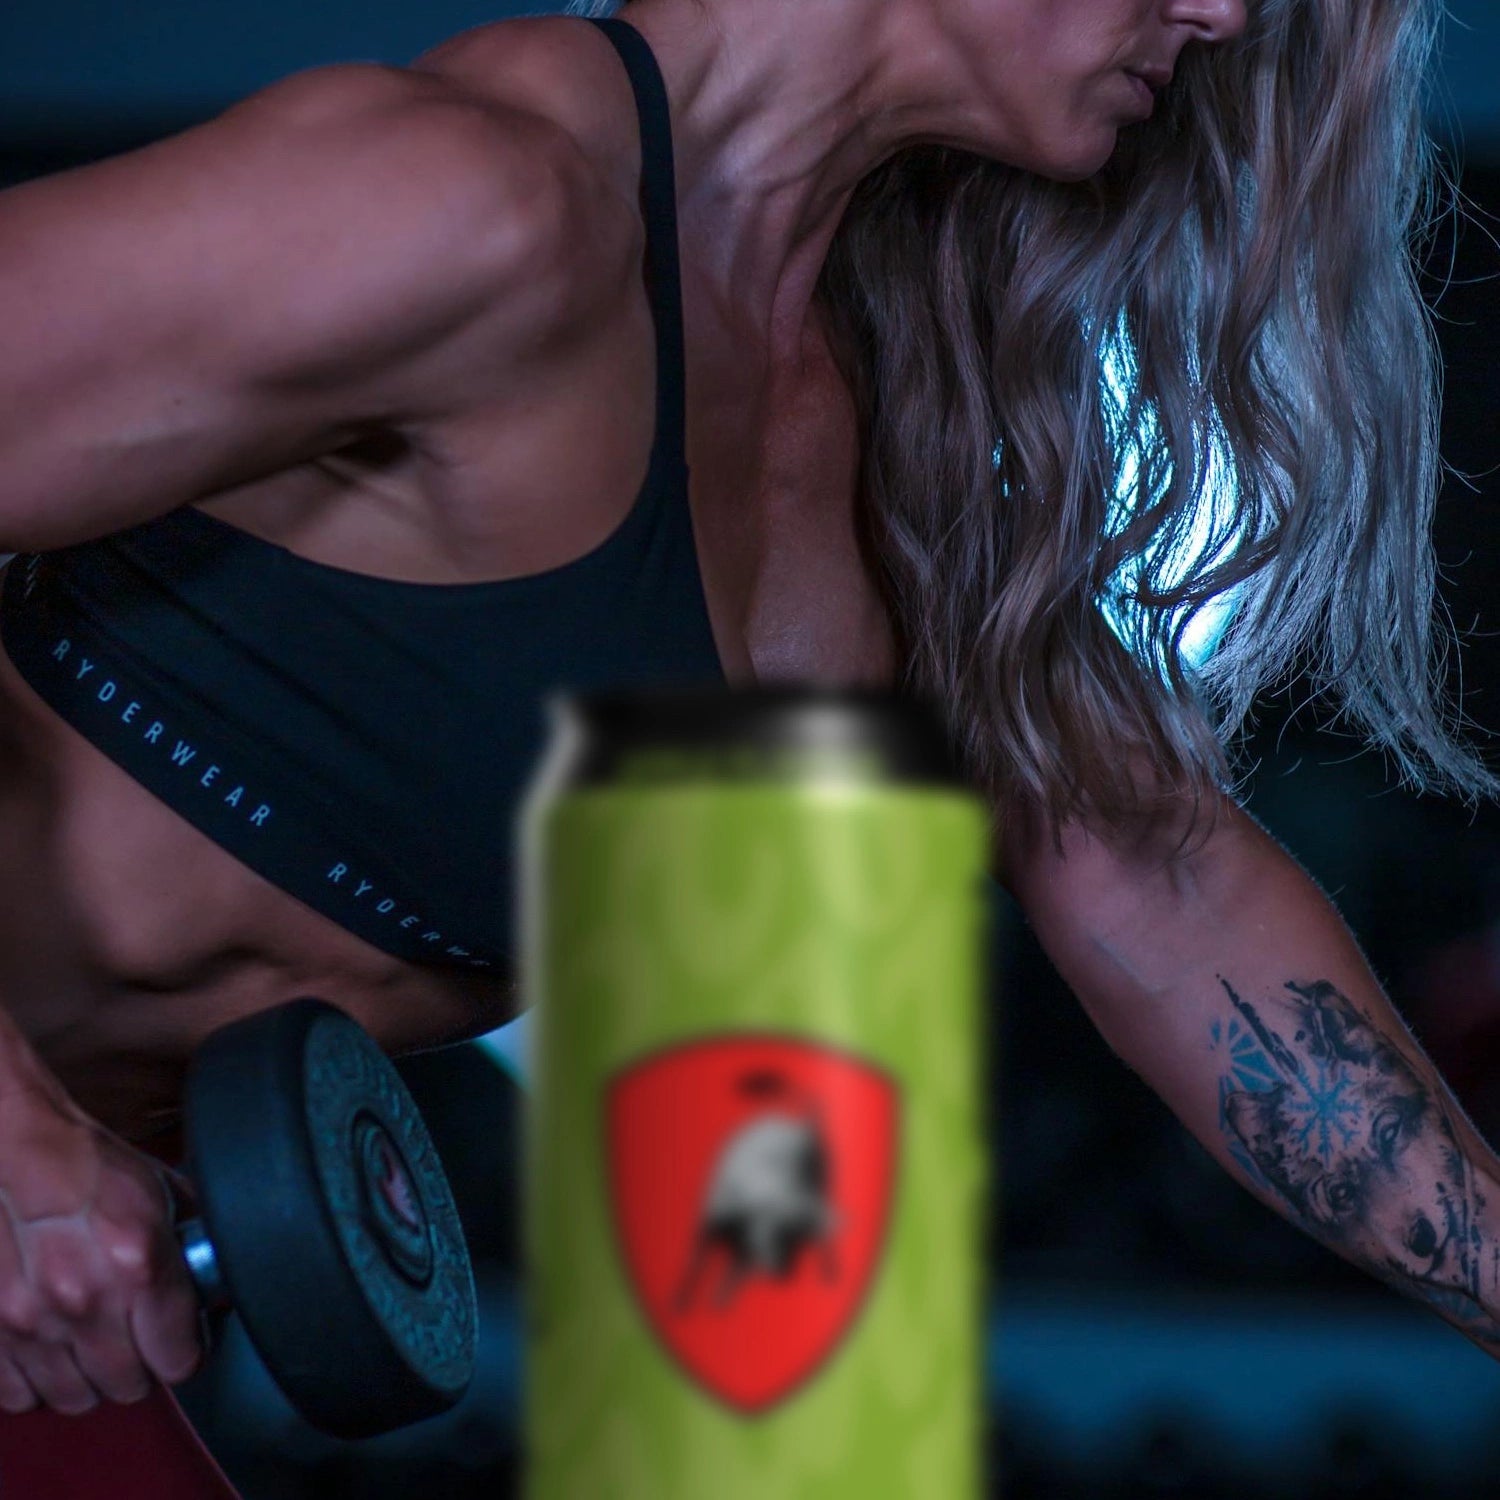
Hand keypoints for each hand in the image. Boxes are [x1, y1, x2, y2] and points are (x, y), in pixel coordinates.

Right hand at [0, 1068, 202, 1413]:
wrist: (15, 1151)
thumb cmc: (90, 1168)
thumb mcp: (163, 1195)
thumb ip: (192, 1245)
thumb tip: (216, 1282)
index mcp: (140, 1264)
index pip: (179, 1360)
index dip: (184, 1352)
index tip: (181, 1340)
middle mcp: (86, 1302)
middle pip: (129, 1387)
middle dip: (140, 1367)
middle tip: (137, 1338)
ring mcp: (30, 1322)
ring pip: (75, 1399)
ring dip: (88, 1379)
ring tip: (93, 1343)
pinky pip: (20, 1397)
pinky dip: (37, 1382)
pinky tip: (51, 1350)